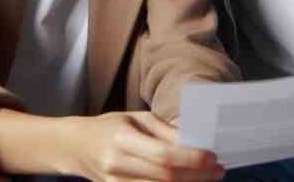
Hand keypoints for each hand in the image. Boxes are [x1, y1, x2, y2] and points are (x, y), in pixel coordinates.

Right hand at [57, 111, 224, 181]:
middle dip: (196, 175)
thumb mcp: (137, 118)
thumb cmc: (110, 126)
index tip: (211, 157)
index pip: (162, 155)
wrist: (76, 146)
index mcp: (122, 139)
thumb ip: (164, 131)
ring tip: (207, 178)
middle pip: (165, 178)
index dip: (190, 158)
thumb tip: (194, 141)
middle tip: (218, 170)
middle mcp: (117, 165)